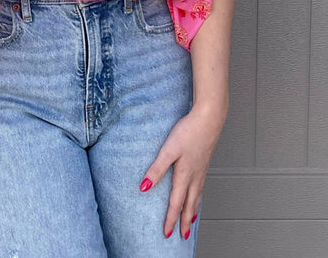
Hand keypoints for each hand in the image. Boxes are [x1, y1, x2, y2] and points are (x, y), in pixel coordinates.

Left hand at [140, 103, 226, 239]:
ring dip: (193, 210)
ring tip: (191, 220)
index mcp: (185, 175)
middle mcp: (195, 176)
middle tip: (183, 235)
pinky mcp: (204, 162)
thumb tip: (144, 187)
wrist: (209, 118)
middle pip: (189, 204)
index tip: (168, 233)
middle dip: (185, 221)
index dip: (171, 219)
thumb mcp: (168, 149)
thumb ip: (156, 168)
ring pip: (197, 196)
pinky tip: (197, 193)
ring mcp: (201, 169)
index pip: (176, 203)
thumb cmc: (189, 131)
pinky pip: (201, 186)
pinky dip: (199, 196)